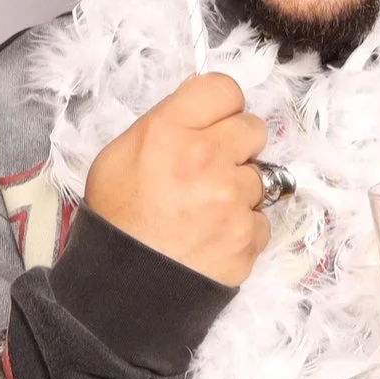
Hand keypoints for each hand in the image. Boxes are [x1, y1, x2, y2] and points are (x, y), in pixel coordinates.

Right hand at [84, 73, 269, 287]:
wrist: (121, 290)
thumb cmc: (116, 222)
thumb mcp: (119, 155)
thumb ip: (166, 125)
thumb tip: (202, 111)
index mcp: (168, 131)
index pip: (224, 89)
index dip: (221, 106)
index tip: (215, 122)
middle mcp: (205, 158)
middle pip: (254, 128)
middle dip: (236, 146)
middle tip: (210, 168)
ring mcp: (231, 200)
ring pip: (262, 176)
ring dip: (240, 190)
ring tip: (205, 210)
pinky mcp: (247, 236)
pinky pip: (261, 220)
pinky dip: (242, 228)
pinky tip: (212, 237)